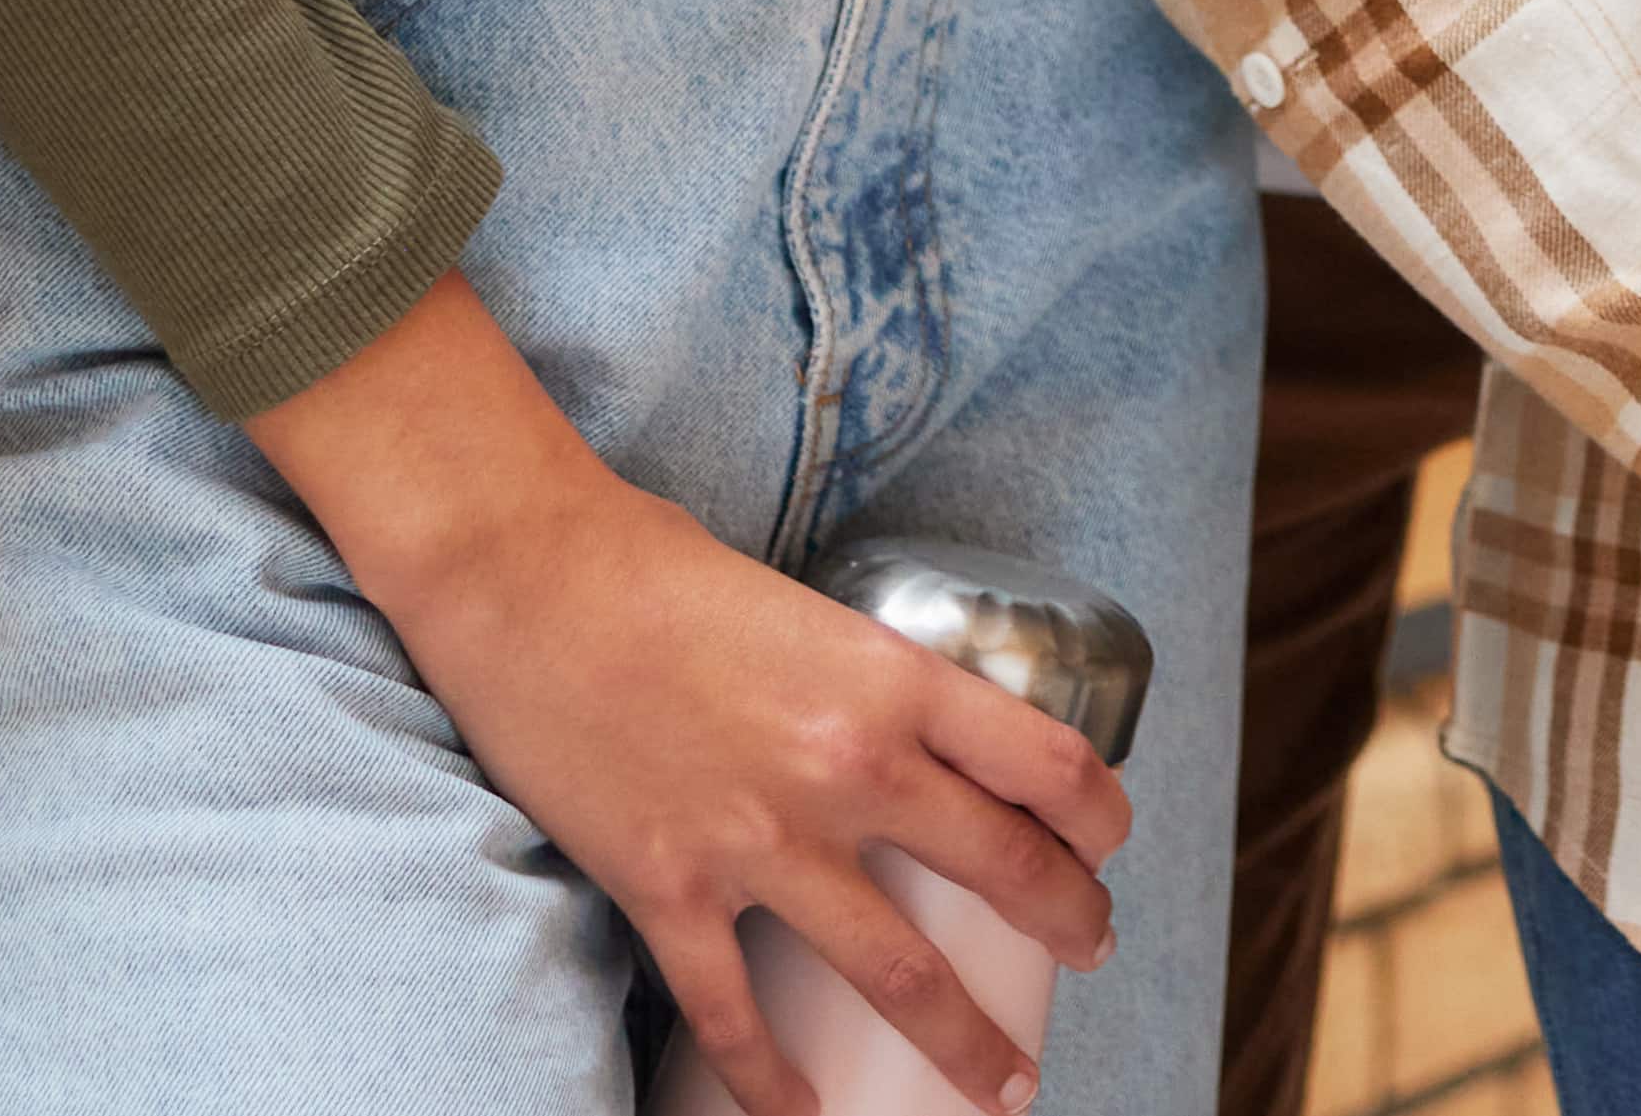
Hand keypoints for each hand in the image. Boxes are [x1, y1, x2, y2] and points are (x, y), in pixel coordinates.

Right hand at [248, 281, 1125, 1115]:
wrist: (529, 578)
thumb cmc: (667, 574)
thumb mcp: (819, 615)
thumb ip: (877, 689)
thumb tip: (930, 749)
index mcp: (895, 684)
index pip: (1048, 764)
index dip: (1099, 816)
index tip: (1111, 845)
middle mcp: (847, 769)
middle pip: (1002, 872)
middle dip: (1068, 924)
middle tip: (1095, 949)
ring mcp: (757, 843)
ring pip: (895, 974)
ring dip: (962, 1041)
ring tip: (1005, 1084)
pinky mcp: (667, 892)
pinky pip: (738, 1016)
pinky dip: (777, 1084)